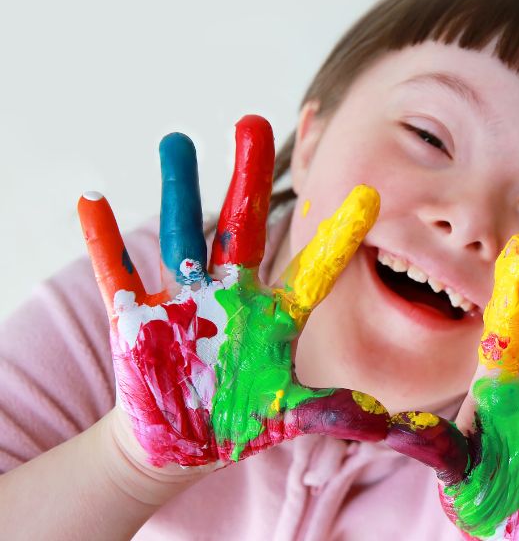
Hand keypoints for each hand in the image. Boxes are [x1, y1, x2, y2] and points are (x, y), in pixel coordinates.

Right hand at [78, 115, 388, 468]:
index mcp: (275, 316)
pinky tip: (93, 202)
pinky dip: (106, 242)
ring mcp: (185, 300)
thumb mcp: (289, 413)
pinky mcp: (139, 318)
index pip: (314, 271)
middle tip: (252, 122)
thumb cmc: (241, 417)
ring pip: (182, 234)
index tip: (367, 196)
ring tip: (176, 139)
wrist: (184, 437)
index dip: (338, 238)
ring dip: (176, 189)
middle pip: (243, 228)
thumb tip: (384, 421)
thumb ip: (332, 412)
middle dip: (247, 179)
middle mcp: (234, 295)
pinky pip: (120, 274)